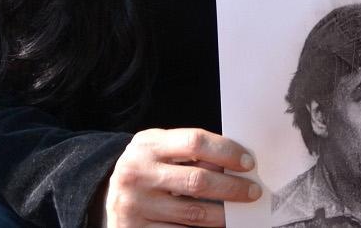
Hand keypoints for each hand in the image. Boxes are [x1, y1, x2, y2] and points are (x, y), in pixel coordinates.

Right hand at [103, 128, 258, 226]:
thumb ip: (189, 151)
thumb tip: (235, 162)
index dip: (227, 151)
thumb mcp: (159, 150)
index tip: (248, 163)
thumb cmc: (146, 169)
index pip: (195, 142)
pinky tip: (217, 226)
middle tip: (252, 192)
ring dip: (223, 214)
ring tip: (238, 211)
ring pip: (194, 213)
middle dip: (232, 187)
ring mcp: (134, 205)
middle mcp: (137, 174)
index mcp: (147, 145)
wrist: (108, 196)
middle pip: (198, 180)